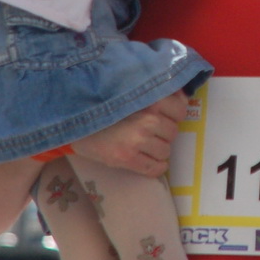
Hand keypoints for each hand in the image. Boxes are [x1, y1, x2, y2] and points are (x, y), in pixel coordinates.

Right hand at [69, 93, 187, 176]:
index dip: (174, 114)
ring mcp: (137, 140)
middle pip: (173, 132)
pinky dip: (155, 167)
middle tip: (149, 131)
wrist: (76, 123)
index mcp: (149, 99)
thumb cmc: (105, 105)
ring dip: (158, 150)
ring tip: (144, 144)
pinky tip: (146, 160)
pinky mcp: (127, 158)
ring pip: (166, 151)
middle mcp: (147, 119)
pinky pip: (155, 168)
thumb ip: (155, 91)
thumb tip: (183, 95)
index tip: (164, 116)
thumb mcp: (131, 91)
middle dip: (164, 133)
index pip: (180, 109)